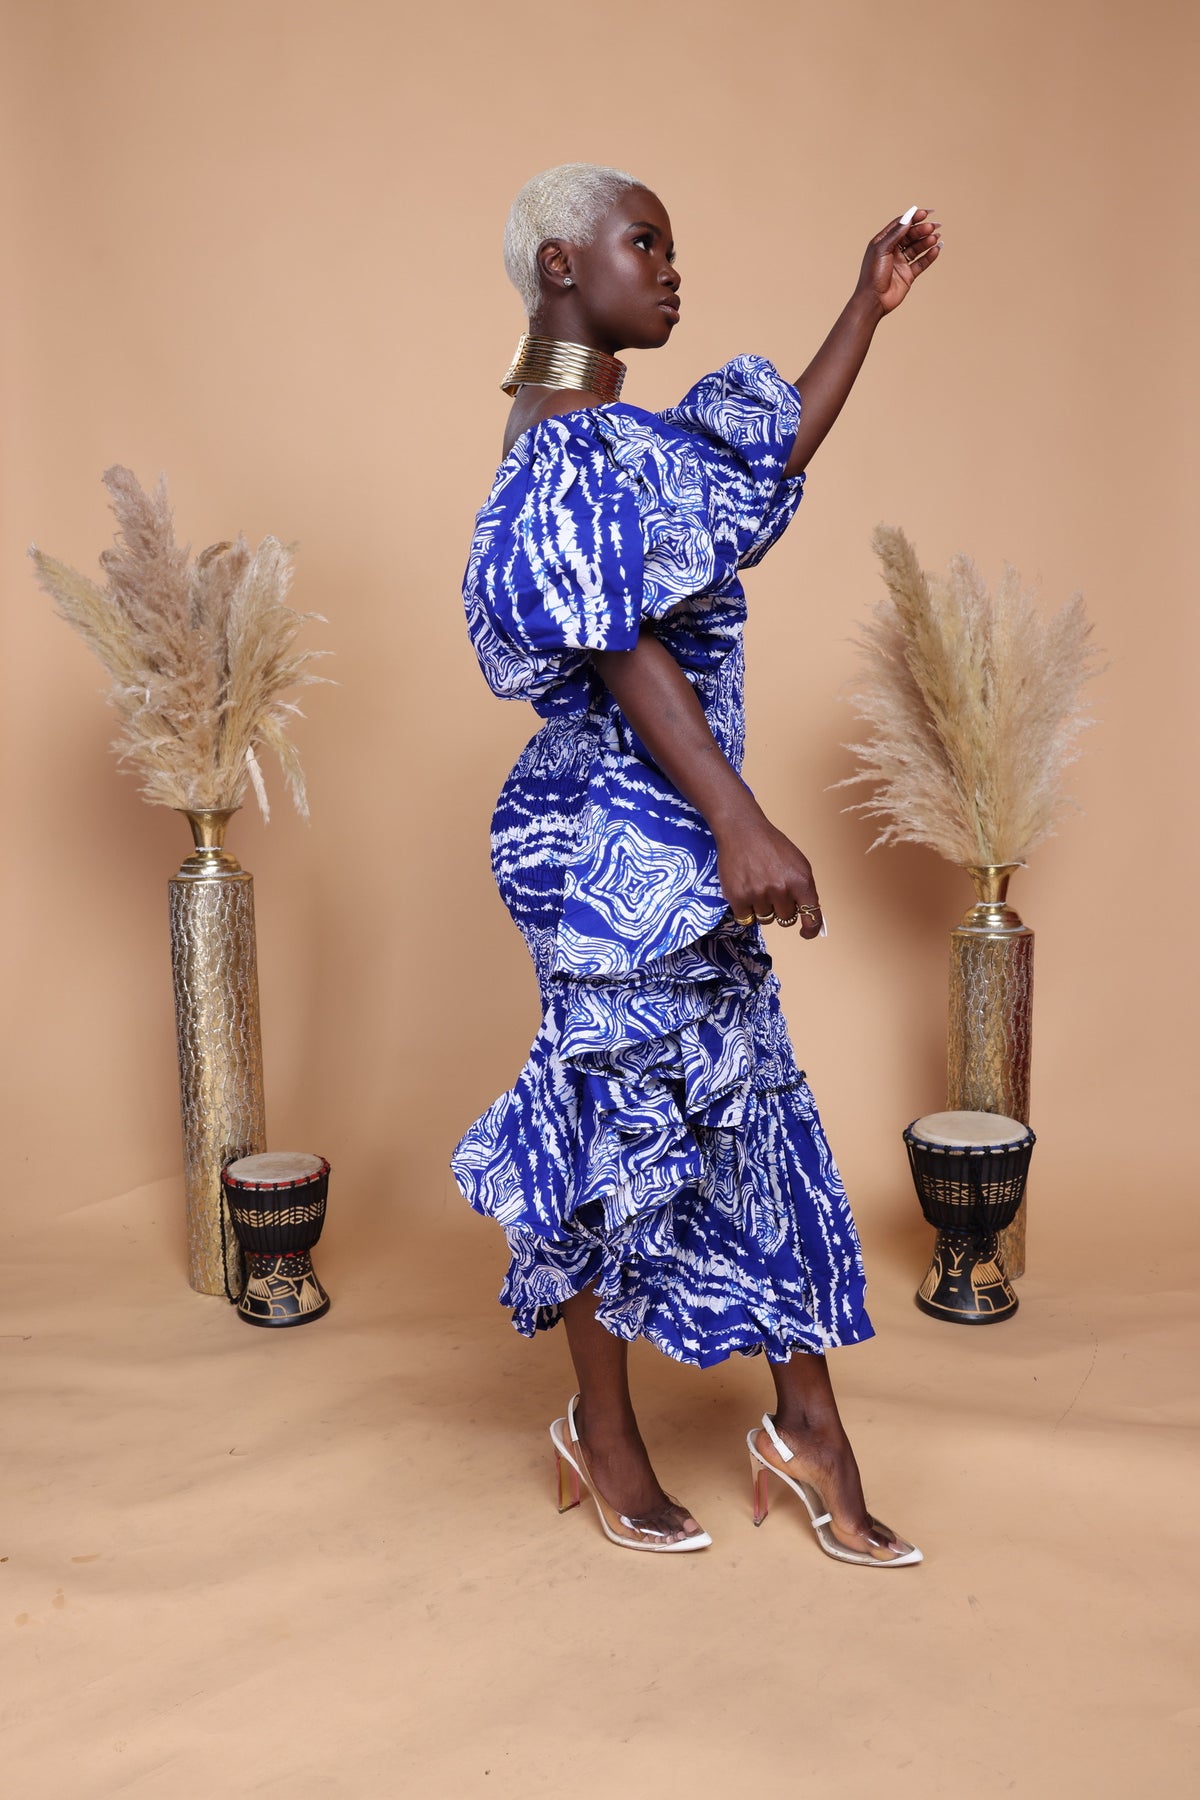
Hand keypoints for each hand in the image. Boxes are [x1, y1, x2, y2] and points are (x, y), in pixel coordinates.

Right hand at [716, 811, 823, 939]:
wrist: (742, 831)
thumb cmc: (771, 846)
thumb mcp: (798, 863)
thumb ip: (804, 889)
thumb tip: (807, 915)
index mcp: (801, 881)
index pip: (811, 916)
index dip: (810, 929)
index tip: (805, 933)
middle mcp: (781, 889)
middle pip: (786, 919)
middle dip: (780, 908)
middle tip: (771, 889)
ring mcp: (759, 894)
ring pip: (765, 919)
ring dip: (762, 908)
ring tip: (756, 886)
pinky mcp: (738, 897)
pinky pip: (746, 918)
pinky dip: (745, 909)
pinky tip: (744, 891)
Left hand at [857, 207, 941, 314]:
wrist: (873, 300)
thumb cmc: (872, 274)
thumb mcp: (882, 249)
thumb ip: (896, 234)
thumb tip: (908, 218)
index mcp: (883, 242)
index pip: (900, 225)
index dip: (913, 218)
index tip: (925, 213)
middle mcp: (892, 251)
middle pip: (910, 235)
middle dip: (922, 230)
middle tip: (933, 227)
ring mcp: (900, 263)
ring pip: (917, 248)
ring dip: (927, 241)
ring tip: (935, 237)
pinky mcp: (908, 275)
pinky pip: (921, 263)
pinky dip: (929, 256)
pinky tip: (937, 249)